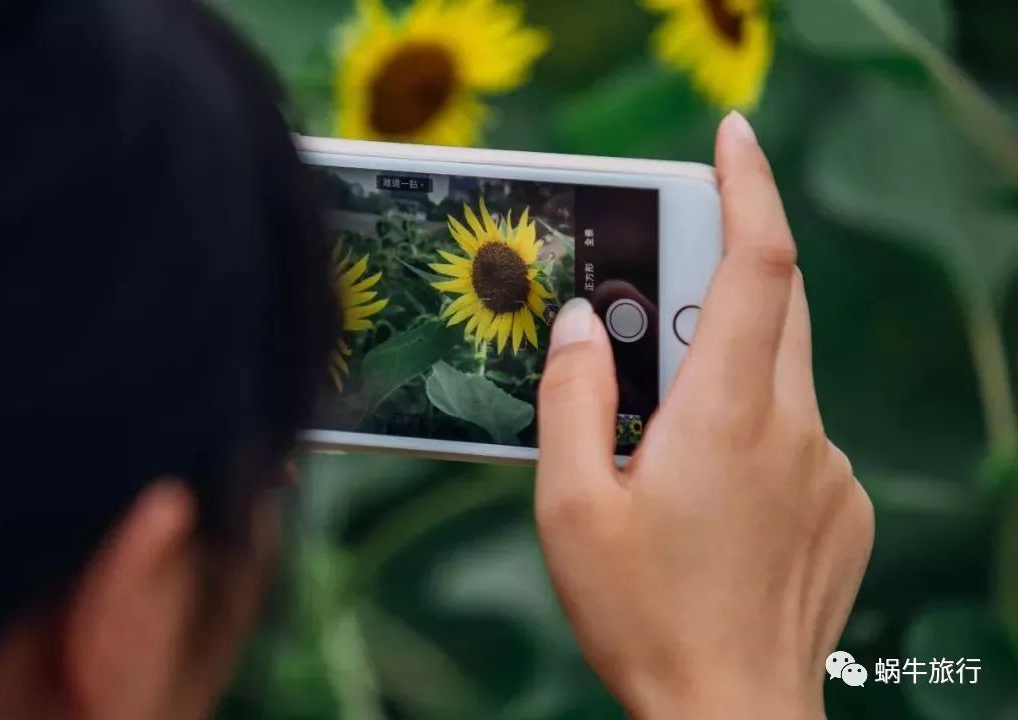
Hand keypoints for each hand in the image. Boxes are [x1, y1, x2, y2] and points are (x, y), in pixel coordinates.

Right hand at [535, 112, 873, 719]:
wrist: (732, 717)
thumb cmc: (643, 618)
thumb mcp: (570, 506)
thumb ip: (573, 399)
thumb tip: (579, 325)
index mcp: (726, 417)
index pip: (756, 265)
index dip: (748, 188)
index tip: (731, 139)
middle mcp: (795, 429)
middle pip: (774, 306)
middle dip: (718, 277)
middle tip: (651, 312)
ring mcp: (831, 469)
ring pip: (782, 374)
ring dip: (724, 373)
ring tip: (666, 449)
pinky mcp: (846, 505)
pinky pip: (799, 433)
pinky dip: (753, 430)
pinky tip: (711, 500)